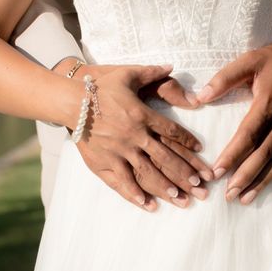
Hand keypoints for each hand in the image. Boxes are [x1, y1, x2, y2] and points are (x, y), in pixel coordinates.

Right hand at [64, 63, 213, 211]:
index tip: (200, 151)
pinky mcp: (104, 162)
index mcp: (142, 115)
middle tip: (200, 186)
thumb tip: (171, 65)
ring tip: (180, 199)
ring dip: (165, 187)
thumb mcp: (127, 74)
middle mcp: (134, 136)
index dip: (187, 141)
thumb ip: (151, 72)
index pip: (171, 131)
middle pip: (165, 157)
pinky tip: (148, 205)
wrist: (71, 102)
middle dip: (184, 172)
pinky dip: (135, 194)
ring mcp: (119, 152)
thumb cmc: (101, 88)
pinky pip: (121, 182)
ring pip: (147, 173)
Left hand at [195, 35, 271, 203]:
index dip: (232, 155)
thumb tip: (200, 96)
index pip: (247, 135)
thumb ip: (225, 78)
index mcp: (268, 104)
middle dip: (244, 177)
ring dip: (264, 182)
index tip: (217, 173)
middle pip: (262, 155)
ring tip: (246, 199)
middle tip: (228, 195)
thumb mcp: (250, 60)